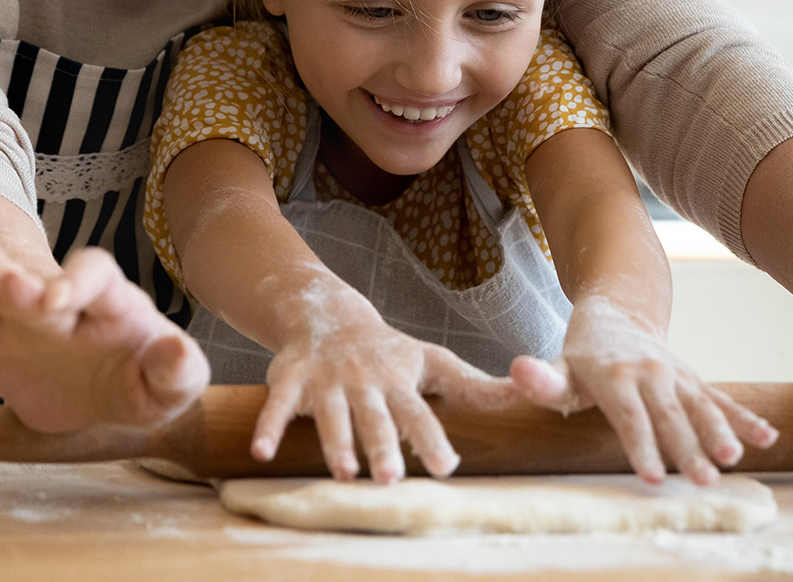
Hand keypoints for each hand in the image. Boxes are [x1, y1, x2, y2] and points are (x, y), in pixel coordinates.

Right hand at [0, 219, 207, 431]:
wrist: (95, 397)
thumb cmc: (142, 382)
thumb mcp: (169, 389)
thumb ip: (178, 373)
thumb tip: (175, 352)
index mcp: (112, 303)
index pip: (97, 276)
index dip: (79, 282)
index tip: (59, 303)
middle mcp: (66, 300)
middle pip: (43, 278)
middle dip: (27, 280)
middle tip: (10, 285)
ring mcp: (26, 316)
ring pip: (1, 283)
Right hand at [254, 296, 505, 483]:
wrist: (328, 312)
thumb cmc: (388, 351)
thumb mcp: (433, 362)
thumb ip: (476, 387)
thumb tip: (529, 395)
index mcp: (399, 381)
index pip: (419, 413)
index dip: (431, 438)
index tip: (446, 467)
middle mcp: (365, 380)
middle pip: (376, 416)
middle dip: (383, 445)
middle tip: (392, 479)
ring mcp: (327, 378)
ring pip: (332, 413)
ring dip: (336, 443)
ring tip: (344, 474)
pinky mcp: (292, 377)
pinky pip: (278, 403)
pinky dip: (269, 426)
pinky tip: (263, 453)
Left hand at [510, 296, 777, 485]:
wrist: (617, 313)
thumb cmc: (582, 354)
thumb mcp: (558, 365)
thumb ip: (542, 379)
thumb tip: (518, 371)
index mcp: (614, 376)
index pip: (629, 417)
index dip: (642, 445)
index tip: (654, 476)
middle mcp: (650, 373)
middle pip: (671, 416)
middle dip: (689, 448)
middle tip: (703, 480)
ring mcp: (676, 376)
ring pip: (702, 406)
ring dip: (721, 433)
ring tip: (734, 460)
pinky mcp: (694, 379)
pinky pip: (722, 398)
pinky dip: (745, 417)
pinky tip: (767, 439)